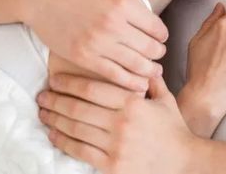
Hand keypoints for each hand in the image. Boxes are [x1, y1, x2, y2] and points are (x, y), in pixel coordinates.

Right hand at [25, 0, 167, 91]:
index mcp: (122, 2)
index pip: (156, 27)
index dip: (162, 34)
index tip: (160, 36)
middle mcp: (113, 25)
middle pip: (150, 48)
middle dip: (159, 52)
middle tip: (158, 53)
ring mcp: (98, 44)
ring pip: (136, 65)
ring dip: (150, 70)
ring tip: (153, 71)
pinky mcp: (84, 58)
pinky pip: (114, 75)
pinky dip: (130, 82)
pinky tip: (138, 84)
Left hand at [38, 75, 195, 173]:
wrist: (184, 163)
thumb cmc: (174, 130)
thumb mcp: (166, 99)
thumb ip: (151, 80)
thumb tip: (142, 61)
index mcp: (133, 103)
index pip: (93, 89)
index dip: (70, 83)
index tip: (55, 79)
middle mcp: (122, 123)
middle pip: (79, 108)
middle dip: (56, 100)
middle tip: (42, 96)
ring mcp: (116, 145)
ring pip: (76, 129)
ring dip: (55, 120)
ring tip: (43, 113)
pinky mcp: (112, 166)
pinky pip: (81, 151)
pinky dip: (64, 142)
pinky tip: (54, 134)